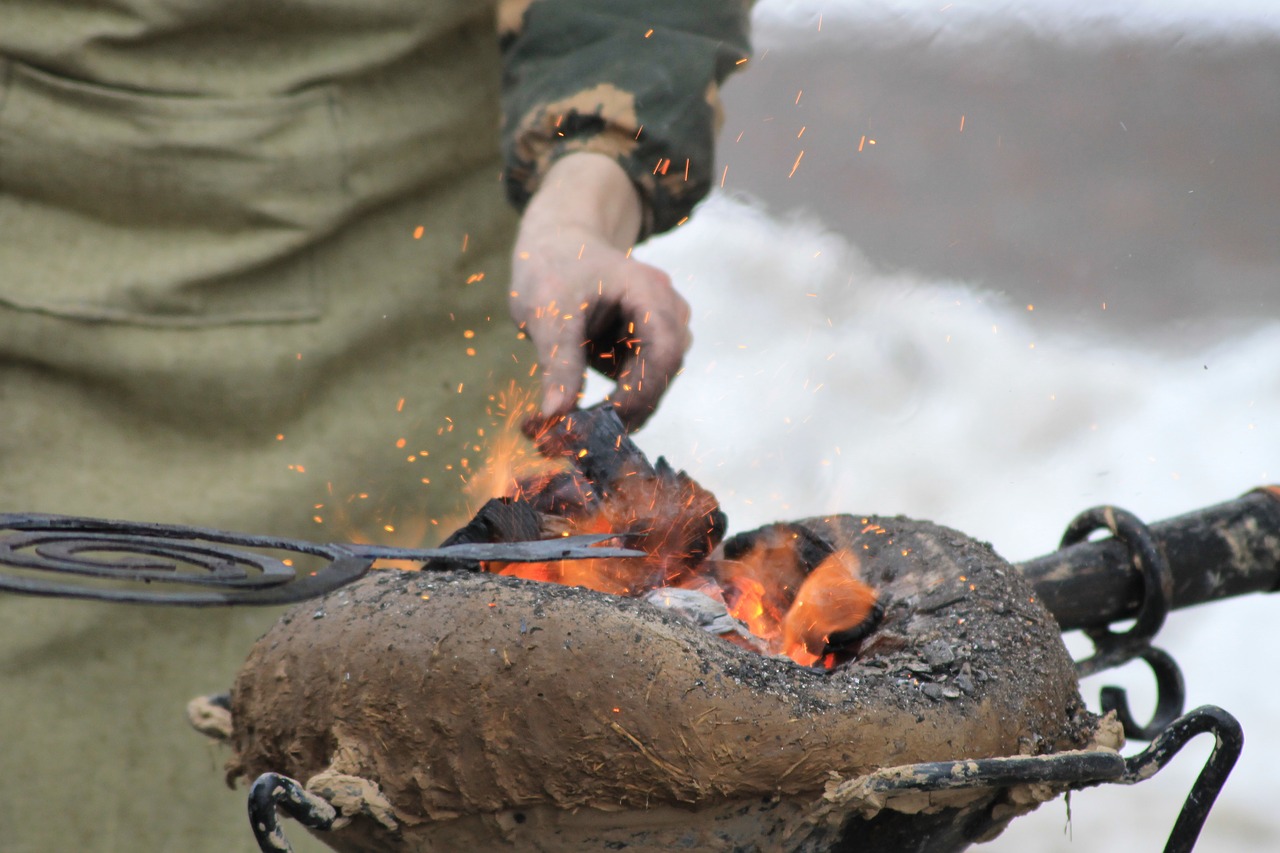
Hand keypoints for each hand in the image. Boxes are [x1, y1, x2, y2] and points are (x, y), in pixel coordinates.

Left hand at [510, 152, 690, 430]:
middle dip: (631, 407)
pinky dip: (617, 400)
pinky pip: (640, 380)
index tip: (603, 424)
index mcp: (651, 292)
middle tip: (590, 439)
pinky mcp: (645, 345)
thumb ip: (557, 362)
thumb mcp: (548, 313)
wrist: (554, 247)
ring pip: (655, 381)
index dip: (640, 393)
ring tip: (582, 429)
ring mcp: (660, 327)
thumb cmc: (550, 269)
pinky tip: (587, 414)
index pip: (664, 352)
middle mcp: (668, 309)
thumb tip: (556, 415)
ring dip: (625, 408)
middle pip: (665, 371)